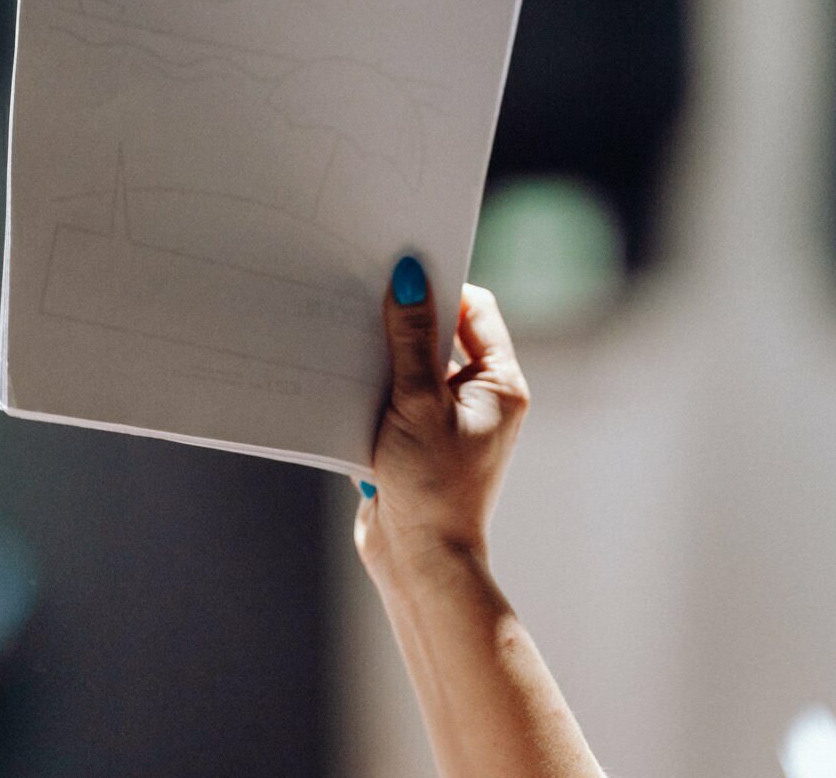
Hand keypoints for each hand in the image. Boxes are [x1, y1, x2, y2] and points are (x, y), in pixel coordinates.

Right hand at [356, 259, 529, 576]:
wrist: (418, 564)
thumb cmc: (433, 490)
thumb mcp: (418, 404)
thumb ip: (410, 339)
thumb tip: (408, 277)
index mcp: (500, 384)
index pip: (474, 309)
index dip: (438, 287)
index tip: (395, 272)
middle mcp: (478, 397)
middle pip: (437, 332)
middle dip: (399, 319)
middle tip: (360, 295)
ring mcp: (444, 419)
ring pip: (407, 364)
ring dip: (378, 354)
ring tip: (340, 336)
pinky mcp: (411, 438)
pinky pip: (388, 395)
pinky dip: (366, 387)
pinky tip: (335, 379)